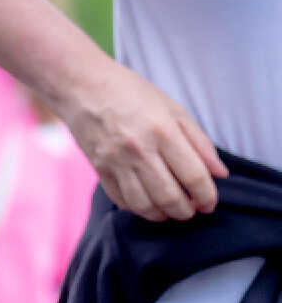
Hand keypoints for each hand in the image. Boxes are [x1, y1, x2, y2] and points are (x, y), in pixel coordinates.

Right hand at [62, 61, 228, 221]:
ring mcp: (116, 162)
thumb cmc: (131, 93)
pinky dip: (137, 209)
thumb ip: (199, 142)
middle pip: (169, 197)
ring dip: (163, 215)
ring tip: (172, 211)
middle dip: (186, 211)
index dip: (207, 195)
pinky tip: (148, 204)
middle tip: (193, 210)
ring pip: (144, 205)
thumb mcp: (173, 109)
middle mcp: (139, 150)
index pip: (193, 176)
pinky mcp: (99, 170)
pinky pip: (121, 200)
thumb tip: (219, 173)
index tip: (210, 203)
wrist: (82, 87)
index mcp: (163, 132)